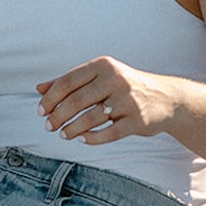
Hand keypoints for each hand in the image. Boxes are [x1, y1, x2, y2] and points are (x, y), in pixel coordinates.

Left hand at [37, 56, 174, 144]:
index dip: (50, 98)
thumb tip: (39, 89)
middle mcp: (116, 80)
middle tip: (48, 126)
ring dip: (72, 129)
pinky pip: (109, 133)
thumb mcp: (101, 77)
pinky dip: (92, 138)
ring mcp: (128, 101)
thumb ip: (71, 82)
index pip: (68, 82)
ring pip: (90, 118)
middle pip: (76, 100)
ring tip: (63, 134)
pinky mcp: (137, 121)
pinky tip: (81, 139)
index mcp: (104, 66)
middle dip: (57, 116)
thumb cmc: (127, 87)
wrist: (166, 98)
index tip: (41, 111)